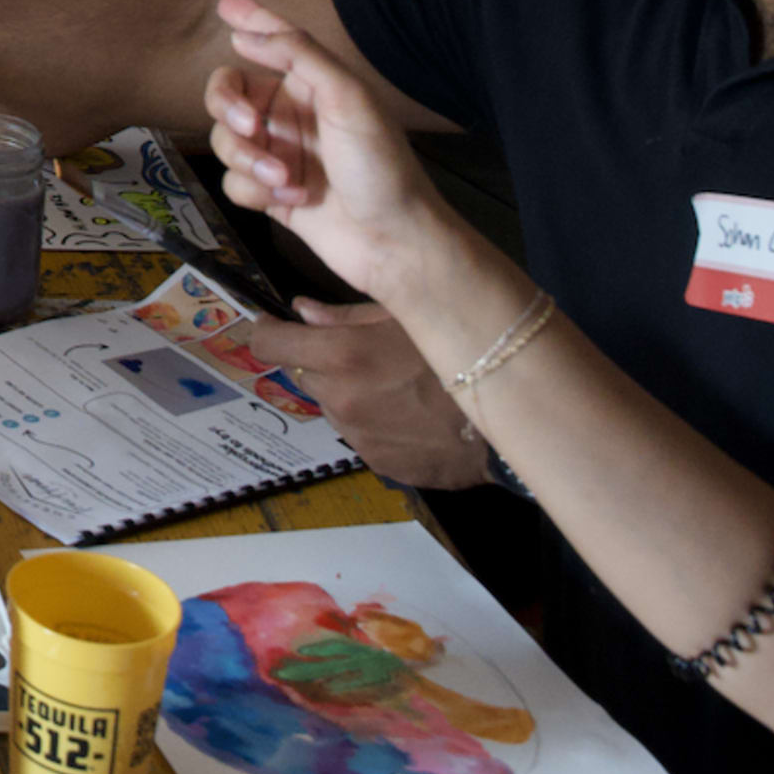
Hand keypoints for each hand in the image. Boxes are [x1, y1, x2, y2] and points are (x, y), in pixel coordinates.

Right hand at [204, 0, 466, 306]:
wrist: (391, 241)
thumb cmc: (380, 167)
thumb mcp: (348, 99)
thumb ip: (300, 57)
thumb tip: (245, 33)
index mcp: (313, 87)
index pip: (274, 44)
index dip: (251, 23)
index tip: (224, 6)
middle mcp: (290, 116)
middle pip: (228, 93)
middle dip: (229, 108)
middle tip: (249, 124)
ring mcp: (277, 155)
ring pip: (225, 141)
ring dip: (249, 159)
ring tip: (286, 180)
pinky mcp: (269, 195)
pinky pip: (234, 181)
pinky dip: (256, 192)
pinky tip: (289, 203)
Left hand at [222, 298, 493, 487]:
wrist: (505, 424)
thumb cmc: (456, 356)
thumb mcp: (405, 319)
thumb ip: (344, 316)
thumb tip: (299, 310)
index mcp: (341, 356)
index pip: (270, 345)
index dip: (268, 333)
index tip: (274, 327)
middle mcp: (340, 399)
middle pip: (307, 375)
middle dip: (324, 363)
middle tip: (365, 357)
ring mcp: (357, 435)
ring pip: (334, 405)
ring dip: (349, 394)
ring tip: (396, 388)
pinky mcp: (377, 462)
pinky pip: (360, 434)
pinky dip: (373, 422)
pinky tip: (408, 416)